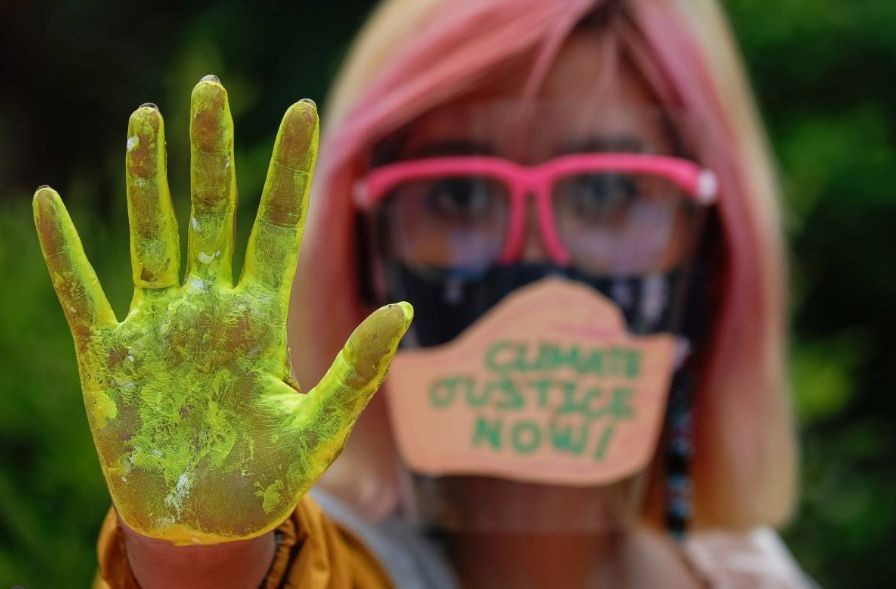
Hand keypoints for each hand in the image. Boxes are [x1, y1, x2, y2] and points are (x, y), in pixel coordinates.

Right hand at [33, 77, 411, 544]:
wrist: (204, 525)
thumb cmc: (266, 483)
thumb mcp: (319, 430)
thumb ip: (356, 370)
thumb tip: (403, 308)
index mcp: (261, 320)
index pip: (278, 227)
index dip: (289, 170)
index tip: (302, 111)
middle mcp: (210, 310)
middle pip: (212, 214)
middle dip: (210, 152)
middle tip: (208, 90)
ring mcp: (159, 329)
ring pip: (151, 236)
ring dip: (145, 178)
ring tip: (146, 116)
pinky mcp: (112, 359)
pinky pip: (83, 295)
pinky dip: (65, 253)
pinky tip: (52, 204)